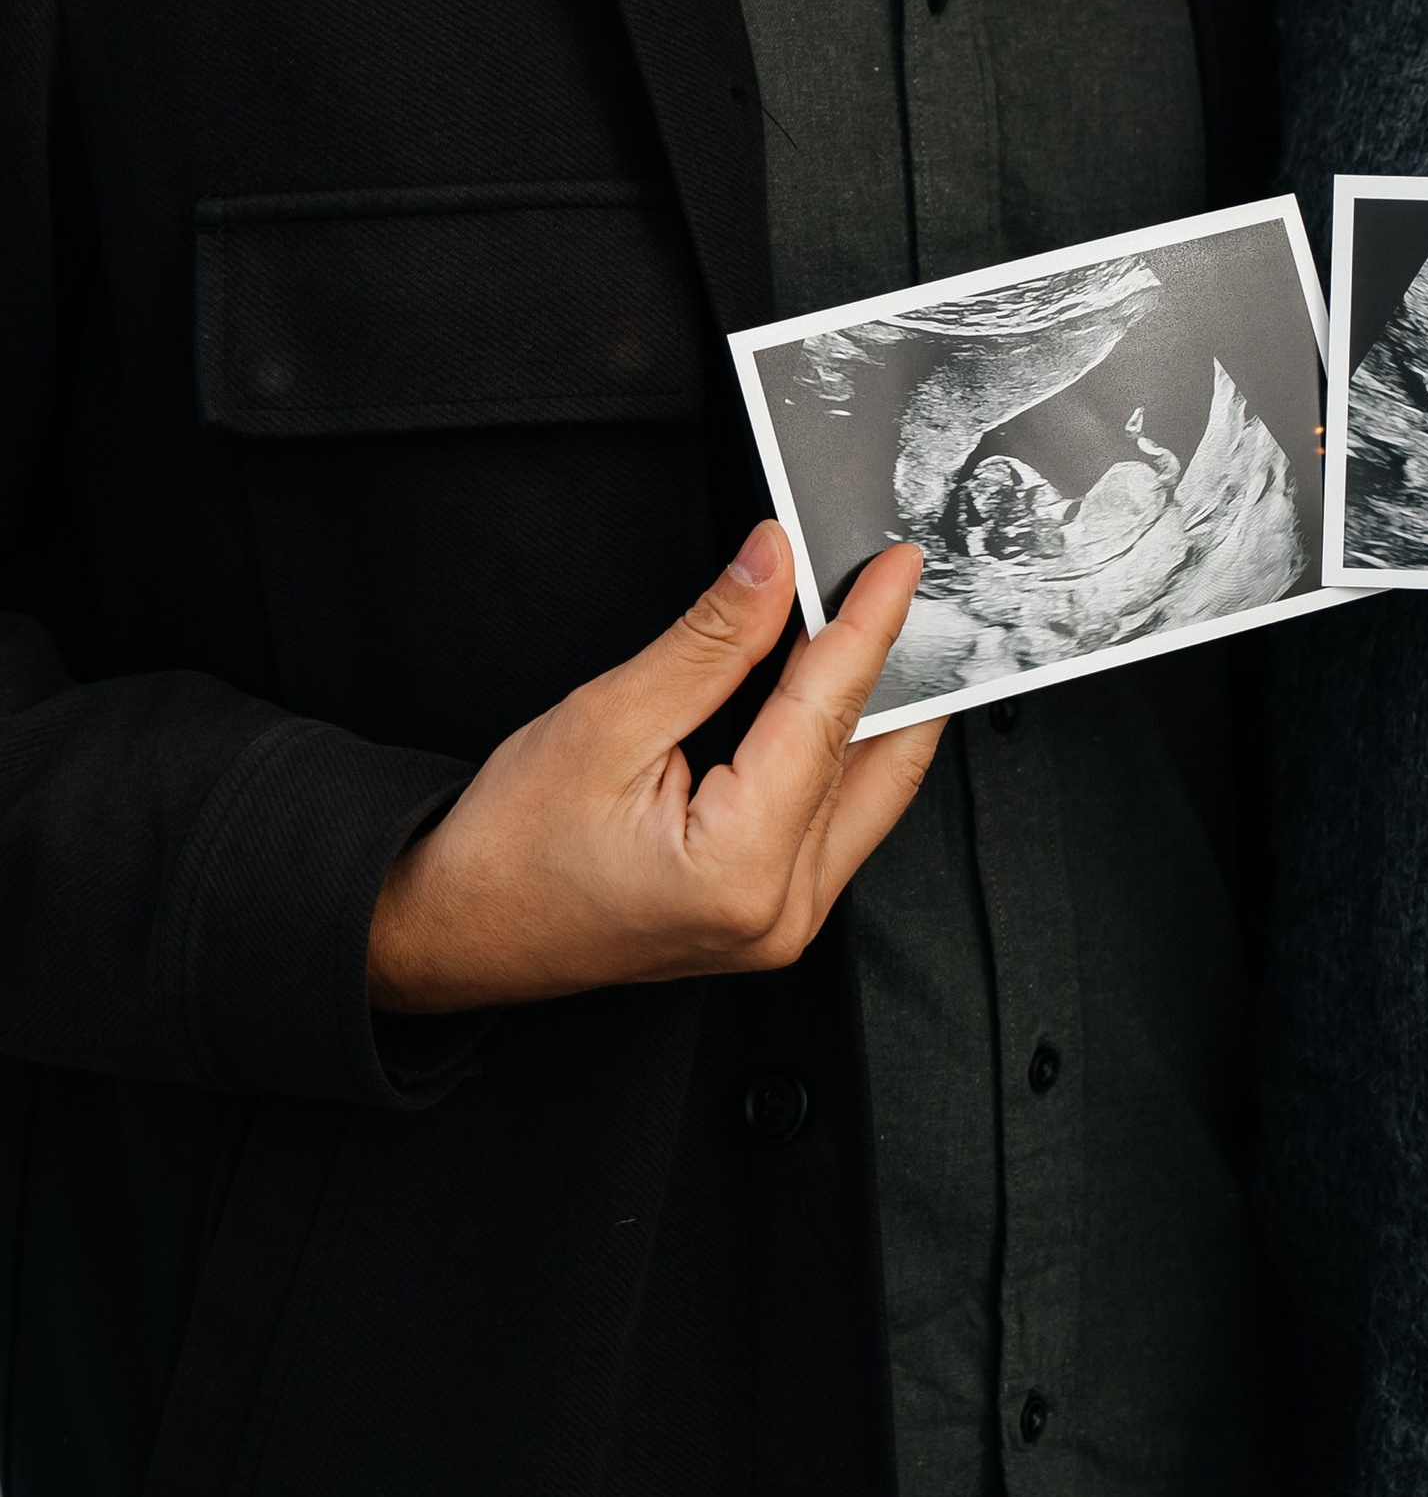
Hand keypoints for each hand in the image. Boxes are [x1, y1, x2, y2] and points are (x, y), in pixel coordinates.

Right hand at [367, 523, 941, 1014]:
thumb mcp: (607, 720)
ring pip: (868, 790)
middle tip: (890, 582)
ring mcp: (783, 923)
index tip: (899, 567)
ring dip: (872, 705)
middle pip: (873, 759)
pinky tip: (832, 693)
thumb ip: (711, 641)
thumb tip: (773, 567)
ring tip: (866, 624)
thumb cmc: (509, 848)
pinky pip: (838, 816)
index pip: (830, 716)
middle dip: (891, 664)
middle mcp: (780, 911)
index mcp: (741, 870)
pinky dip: (840, 748)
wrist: (459, 929)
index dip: (869, 626)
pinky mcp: (773, 914)